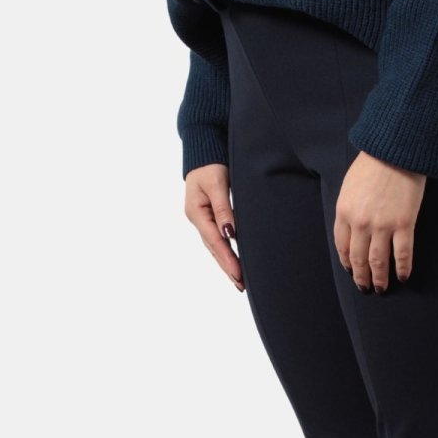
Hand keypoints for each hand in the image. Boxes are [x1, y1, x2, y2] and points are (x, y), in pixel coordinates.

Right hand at [184, 163, 244, 291]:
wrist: (203, 151)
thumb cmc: (210, 164)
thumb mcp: (217, 183)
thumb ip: (223, 207)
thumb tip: (230, 233)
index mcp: (196, 212)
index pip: (215, 241)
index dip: (228, 259)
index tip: (239, 274)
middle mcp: (197, 219)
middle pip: (214, 249)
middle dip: (227, 268)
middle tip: (241, 286)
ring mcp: (202, 219)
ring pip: (215, 247)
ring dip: (226, 264)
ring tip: (238, 281)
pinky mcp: (208, 217)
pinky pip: (217, 240)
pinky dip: (225, 253)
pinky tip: (233, 263)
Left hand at [334, 152, 426, 293]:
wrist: (396, 149)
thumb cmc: (373, 163)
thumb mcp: (349, 186)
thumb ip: (348, 208)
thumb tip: (353, 228)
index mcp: (344, 213)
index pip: (342, 247)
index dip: (347, 262)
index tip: (351, 270)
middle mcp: (360, 224)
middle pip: (359, 259)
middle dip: (361, 277)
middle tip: (365, 287)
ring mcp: (382, 226)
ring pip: (378, 262)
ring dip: (379, 279)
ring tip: (381, 289)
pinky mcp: (404, 225)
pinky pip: (403, 254)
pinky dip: (403, 268)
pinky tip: (403, 276)